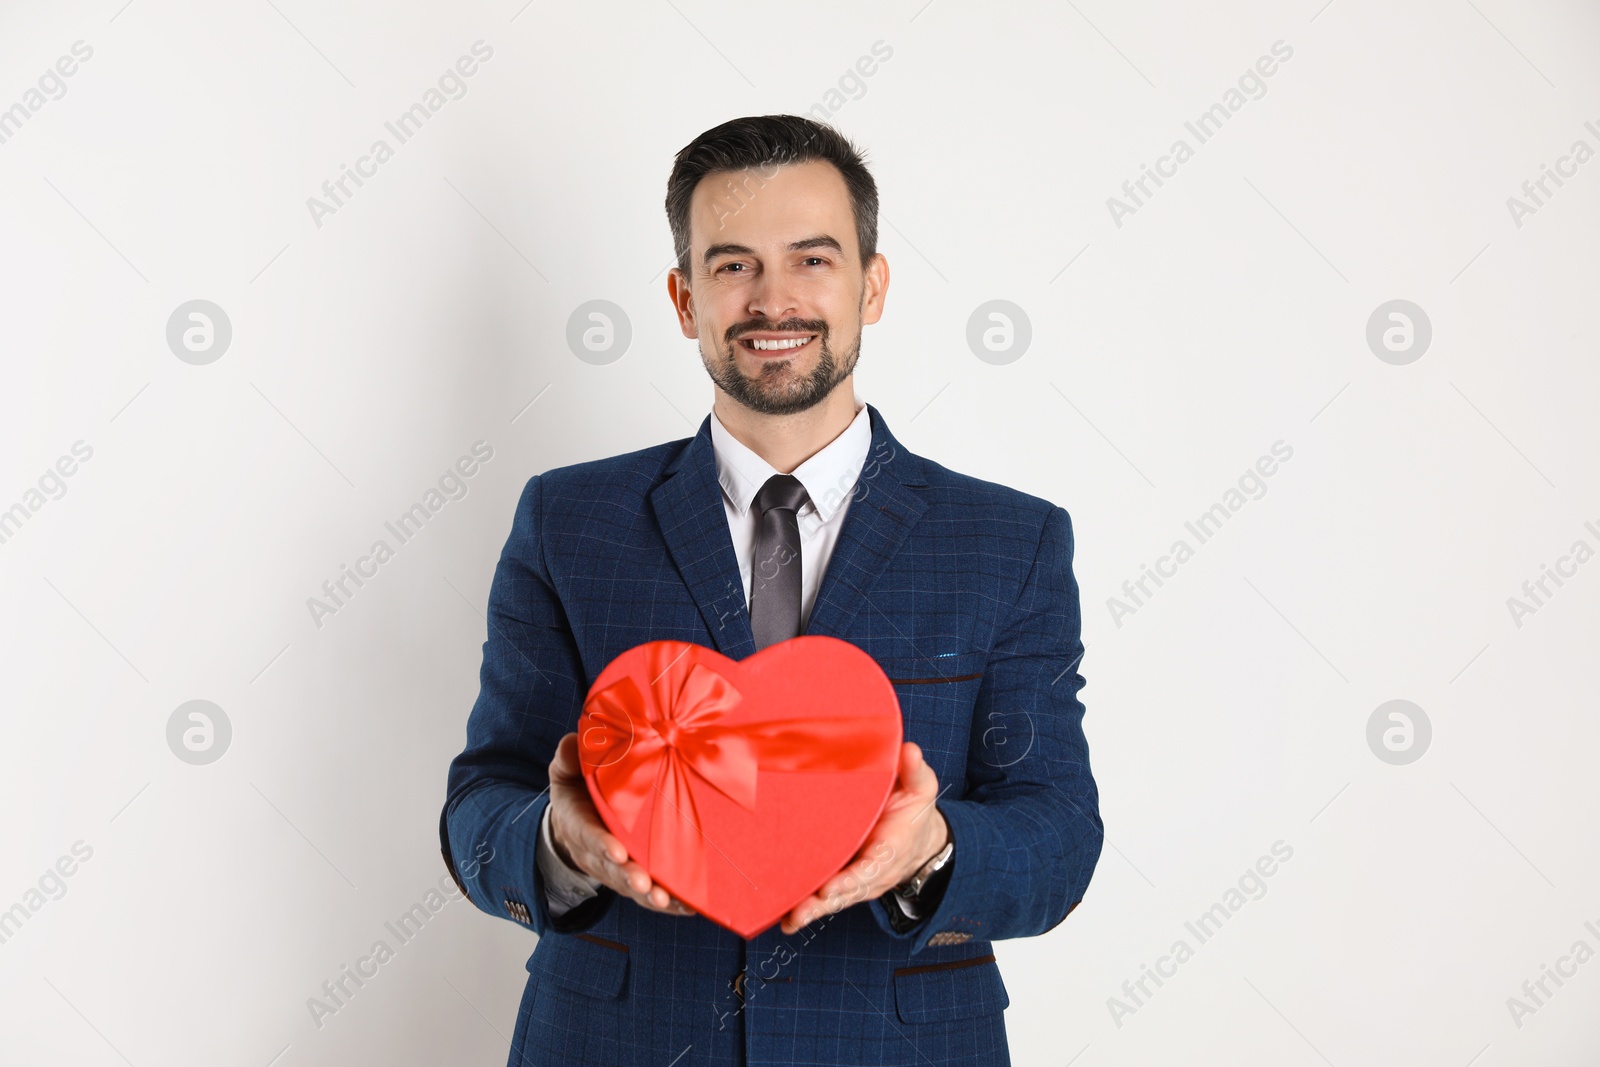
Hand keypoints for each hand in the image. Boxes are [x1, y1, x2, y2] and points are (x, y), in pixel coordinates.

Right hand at [547, 732, 695, 916]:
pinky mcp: (637, 878)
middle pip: (614, 870)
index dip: (603, 845)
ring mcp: (618, 870)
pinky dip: (670, 903)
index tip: (617, 851)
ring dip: (651, 895)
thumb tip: (574, 741)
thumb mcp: (566, 773)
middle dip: (630, 877)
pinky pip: (652, 894)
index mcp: (579, 824)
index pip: (589, 836)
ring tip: (668, 900)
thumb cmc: (577, 793)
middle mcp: (599, 854)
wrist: (578, 823)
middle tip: (644, 884)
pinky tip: (690, 906)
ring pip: (634, 887)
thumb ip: (568, 759)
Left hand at [779, 741, 948, 935]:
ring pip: (835, 899)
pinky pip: (827, 897)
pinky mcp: (844, 880)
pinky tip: (786, 919)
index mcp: (891, 849)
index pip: (871, 867)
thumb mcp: (921, 788)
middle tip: (801, 911)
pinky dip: (808, 909)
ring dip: (813, 909)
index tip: (832, 887)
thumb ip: (915, 771)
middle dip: (825, 902)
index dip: (852, 879)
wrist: (918, 839)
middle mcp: (873, 872)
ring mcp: (858, 881)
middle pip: (848, 891)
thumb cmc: (913, 811)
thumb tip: (910, 750)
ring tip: (791, 919)